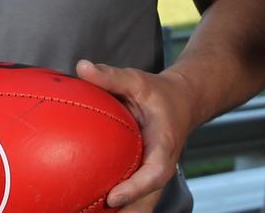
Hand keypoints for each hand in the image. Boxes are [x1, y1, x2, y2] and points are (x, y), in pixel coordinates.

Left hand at [76, 60, 193, 212]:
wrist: (182, 101)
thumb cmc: (158, 92)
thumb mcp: (137, 79)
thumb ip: (110, 76)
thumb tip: (82, 67)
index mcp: (163, 145)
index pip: (154, 173)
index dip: (135, 189)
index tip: (113, 198)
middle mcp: (161, 165)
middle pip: (148, 201)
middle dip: (128, 212)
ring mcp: (155, 173)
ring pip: (143, 204)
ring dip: (123, 212)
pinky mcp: (146, 175)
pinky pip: (135, 196)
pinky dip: (120, 204)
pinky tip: (92, 205)